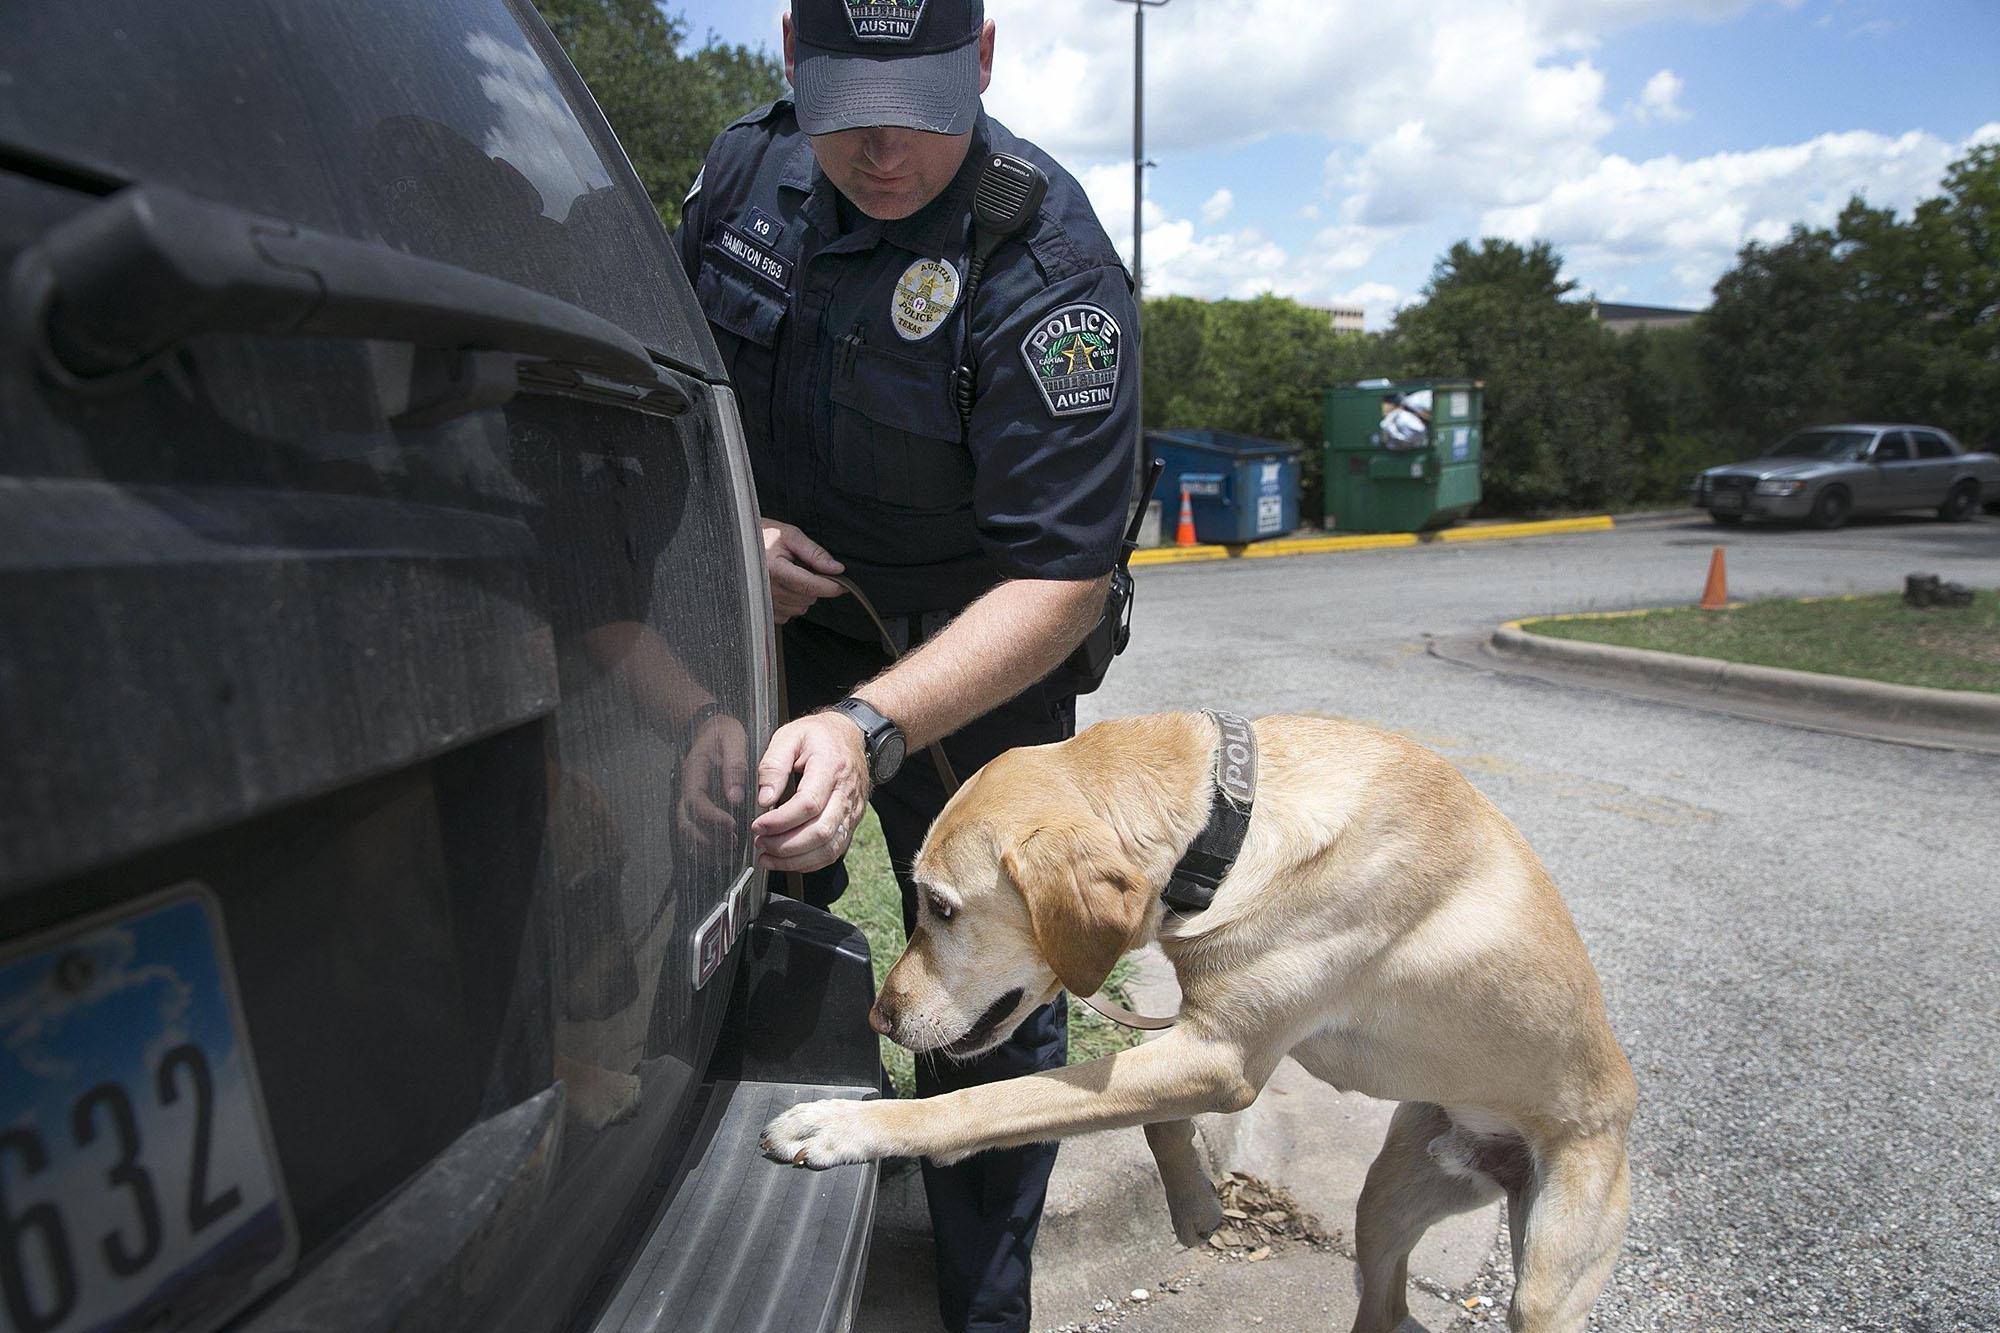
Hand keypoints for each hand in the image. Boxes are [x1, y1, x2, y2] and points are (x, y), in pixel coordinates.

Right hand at [677, 711, 747, 848]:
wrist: (711, 728)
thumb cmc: (723, 733)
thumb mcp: (733, 739)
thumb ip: (735, 766)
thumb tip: (736, 796)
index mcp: (694, 773)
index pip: (697, 802)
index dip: (712, 817)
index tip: (732, 825)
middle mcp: (686, 790)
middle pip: (686, 824)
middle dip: (707, 840)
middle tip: (732, 846)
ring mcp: (688, 800)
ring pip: (687, 832)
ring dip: (705, 848)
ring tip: (729, 854)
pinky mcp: (695, 808)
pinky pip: (692, 832)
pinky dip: (704, 848)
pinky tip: (722, 855)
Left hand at [751, 712, 867, 872]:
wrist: (851, 735)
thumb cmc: (819, 735)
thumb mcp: (790, 736)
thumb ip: (773, 765)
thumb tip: (765, 799)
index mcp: (830, 768)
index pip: (808, 804)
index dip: (780, 821)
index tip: (758, 825)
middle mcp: (845, 793)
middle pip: (820, 832)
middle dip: (785, 845)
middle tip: (760, 842)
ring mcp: (851, 811)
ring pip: (829, 848)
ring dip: (796, 859)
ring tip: (768, 856)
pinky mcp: (851, 822)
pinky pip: (835, 851)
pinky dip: (810, 862)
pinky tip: (788, 860)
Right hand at [761, 518, 844, 623]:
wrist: (734, 545)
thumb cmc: (762, 536)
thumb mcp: (789, 535)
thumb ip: (814, 552)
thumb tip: (837, 569)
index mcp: (774, 569)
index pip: (810, 585)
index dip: (831, 586)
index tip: (843, 585)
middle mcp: (766, 590)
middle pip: (808, 597)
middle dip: (813, 585)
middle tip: (802, 568)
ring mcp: (762, 603)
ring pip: (800, 608)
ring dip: (802, 595)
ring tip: (789, 576)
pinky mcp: (761, 612)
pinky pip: (788, 615)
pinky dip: (790, 603)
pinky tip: (782, 588)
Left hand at [761, 1098, 896, 1169]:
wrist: (893, 1124)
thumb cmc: (868, 1124)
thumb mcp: (842, 1116)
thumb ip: (822, 1123)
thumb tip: (800, 1139)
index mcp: (828, 1108)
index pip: (797, 1111)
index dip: (780, 1122)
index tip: (766, 1132)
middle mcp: (829, 1115)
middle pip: (798, 1120)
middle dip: (779, 1132)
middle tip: (764, 1145)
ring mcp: (837, 1128)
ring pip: (808, 1130)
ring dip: (789, 1142)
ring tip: (776, 1153)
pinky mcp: (847, 1143)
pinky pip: (828, 1148)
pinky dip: (814, 1154)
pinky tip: (803, 1161)